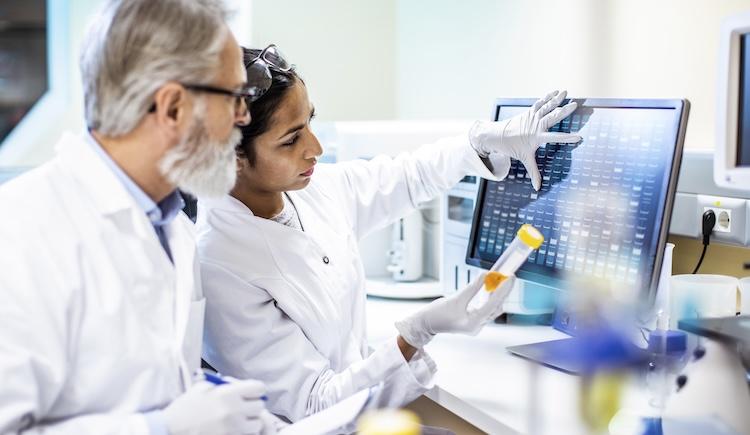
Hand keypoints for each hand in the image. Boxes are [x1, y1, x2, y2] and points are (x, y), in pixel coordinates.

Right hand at [163, 379, 269, 434]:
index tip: (250, 393)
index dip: (255, 390)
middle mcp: (233, 410)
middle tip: (244, 407)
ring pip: (256, 424)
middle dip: (253, 406)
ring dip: (250, 422)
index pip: (259, 388)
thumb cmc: (185, 408)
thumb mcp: (202, 388)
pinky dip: (243, 432)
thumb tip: (240, 385)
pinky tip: (232, 429)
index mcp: (227, 393)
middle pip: (259, 406)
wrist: (170, 430)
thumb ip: (224, 385)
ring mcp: (233, 428)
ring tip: (238, 421)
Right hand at [395, 273, 515, 347]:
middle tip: (509, 277)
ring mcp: (476, 325)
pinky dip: (490, 299)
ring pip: (493, 308)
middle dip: (503, 291)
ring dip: (497, 295)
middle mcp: (477, 326)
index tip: (510, 278)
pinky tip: (492, 289)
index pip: (493, 304)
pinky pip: (486, 309)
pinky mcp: (473, 321)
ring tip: (501, 280)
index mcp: (473, 323)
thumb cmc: (436, 315)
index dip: (503, 290)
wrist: (426, 324)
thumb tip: (485, 276)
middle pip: (496, 306)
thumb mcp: (455, 299)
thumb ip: (472, 288)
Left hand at [469, 90, 581, 190]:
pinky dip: (547, 97)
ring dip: (557, 99)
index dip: (568, 138)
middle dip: (564, 111)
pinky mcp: (529, 111)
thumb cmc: (512, 148)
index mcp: (537, 137)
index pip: (556, 138)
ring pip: (547, 106)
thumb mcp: (524, 159)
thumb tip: (538, 188)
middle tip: (575, 105)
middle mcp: (536, 125)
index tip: (579, 137)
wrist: (497, 136)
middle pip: (553, 117)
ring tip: (566, 92)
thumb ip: (534, 173)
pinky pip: (540, 103)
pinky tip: (554, 92)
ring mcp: (532, 116)